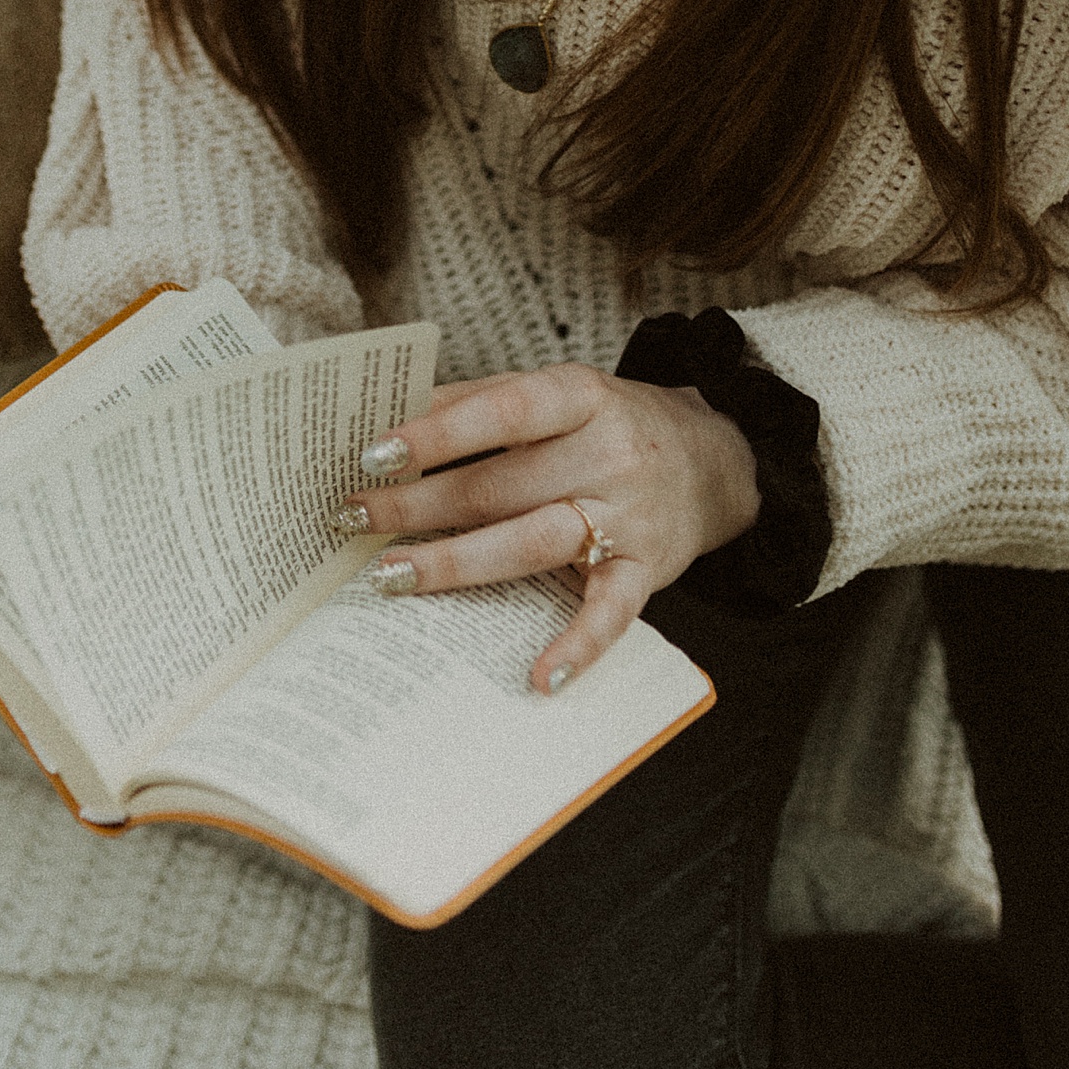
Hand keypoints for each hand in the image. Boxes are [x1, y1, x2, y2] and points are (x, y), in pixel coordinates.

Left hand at [334, 363, 759, 693]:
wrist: (717, 460)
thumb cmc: (610, 425)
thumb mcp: (558, 392)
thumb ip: (482, 399)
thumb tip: (394, 413)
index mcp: (583, 396)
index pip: (504, 411)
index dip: (438, 433)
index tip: (374, 454)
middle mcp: (610, 454)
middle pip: (501, 486)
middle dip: (419, 505)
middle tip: (351, 517)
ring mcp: (631, 516)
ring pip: (534, 543)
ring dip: (457, 563)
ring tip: (391, 575)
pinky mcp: (649, 572)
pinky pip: (611, 613)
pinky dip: (577, 647)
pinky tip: (537, 677)